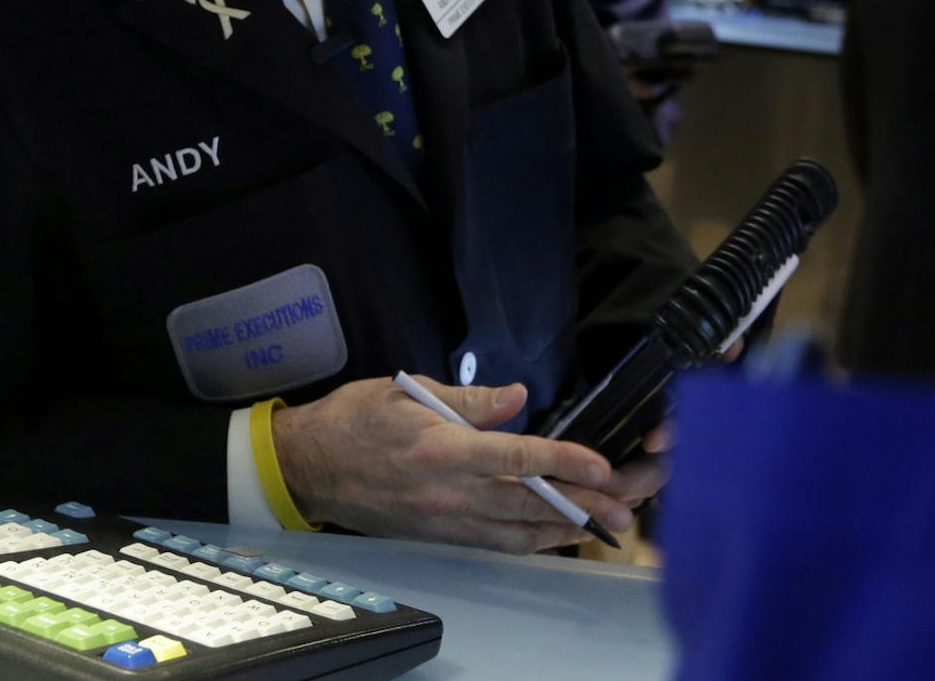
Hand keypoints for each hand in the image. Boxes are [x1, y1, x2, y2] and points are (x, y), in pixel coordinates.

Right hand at [272, 376, 634, 553]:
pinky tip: (556, 534)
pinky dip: (533, 540)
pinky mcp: (440, 535)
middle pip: (528, 505)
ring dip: (565, 530)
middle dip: (582, 507)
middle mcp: (448, 493)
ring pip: (518, 533)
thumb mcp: (405, 390)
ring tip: (606, 525)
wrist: (308, 466)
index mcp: (441, 450)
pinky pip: (497, 543)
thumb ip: (467, 398)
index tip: (603, 466)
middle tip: (627, 508)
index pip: (516, 458)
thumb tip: (518, 396)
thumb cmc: (353, 420)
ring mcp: (445, 521)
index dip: (564, 463)